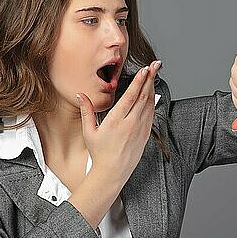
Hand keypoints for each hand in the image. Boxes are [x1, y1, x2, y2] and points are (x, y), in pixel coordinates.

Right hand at [76, 60, 161, 184]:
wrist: (112, 173)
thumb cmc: (99, 153)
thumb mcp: (89, 132)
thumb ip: (86, 111)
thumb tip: (80, 95)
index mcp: (116, 121)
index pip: (131, 96)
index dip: (139, 81)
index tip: (145, 69)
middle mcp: (130, 124)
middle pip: (144, 96)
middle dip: (150, 78)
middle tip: (156, 64)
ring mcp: (140, 130)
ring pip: (149, 104)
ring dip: (153, 88)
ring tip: (155, 74)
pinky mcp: (145, 135)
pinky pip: (151, 114)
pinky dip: (153, 102)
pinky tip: (153, 93)